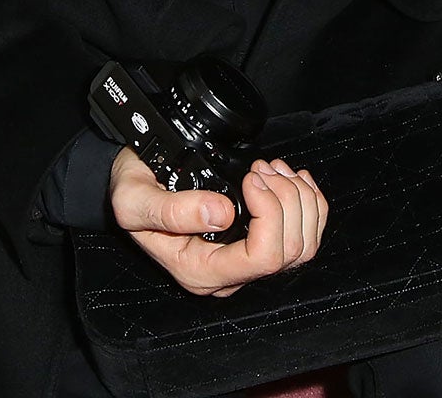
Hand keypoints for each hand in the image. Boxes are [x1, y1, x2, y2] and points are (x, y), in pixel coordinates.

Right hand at [108, 148, 326, 296]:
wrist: (135, 186)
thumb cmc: (133, 192)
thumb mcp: (133, 199)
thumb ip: (169, 210)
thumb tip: (221, 213)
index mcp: (200, 270)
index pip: (261, 259)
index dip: (269, 214)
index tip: (250, 179)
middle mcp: (229, 273)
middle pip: (290, 251)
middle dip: (286, 200)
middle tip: (259, 167)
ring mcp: (247, 260)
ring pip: (304, 244)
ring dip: (299, 199)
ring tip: (272, 169)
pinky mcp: (259, 241)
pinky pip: (305, 233)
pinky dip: (309, 201)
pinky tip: (291, 178)